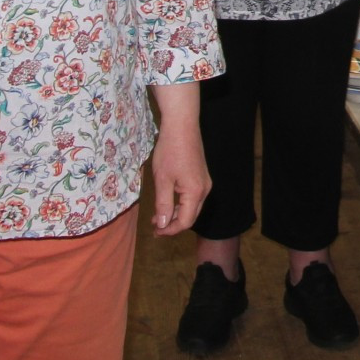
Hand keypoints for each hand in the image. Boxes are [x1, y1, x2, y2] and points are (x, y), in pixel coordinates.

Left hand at [149, 120, 210, 236]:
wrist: (182, 126)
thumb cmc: (170, 151)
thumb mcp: (163, 180)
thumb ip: (163, 204)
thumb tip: (162, 225)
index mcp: (195, 193)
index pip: (185, 221)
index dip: (170, 230)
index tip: (155, 232)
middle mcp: (204, 190)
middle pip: (191, 216)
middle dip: (172, 224)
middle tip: (154, 228)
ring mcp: (204, 182)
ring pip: (191, 207)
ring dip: (175, 214)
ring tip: (157, 217)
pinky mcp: (201, 176)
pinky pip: (192, 197)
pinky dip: (180, 204)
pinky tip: (168, 202)